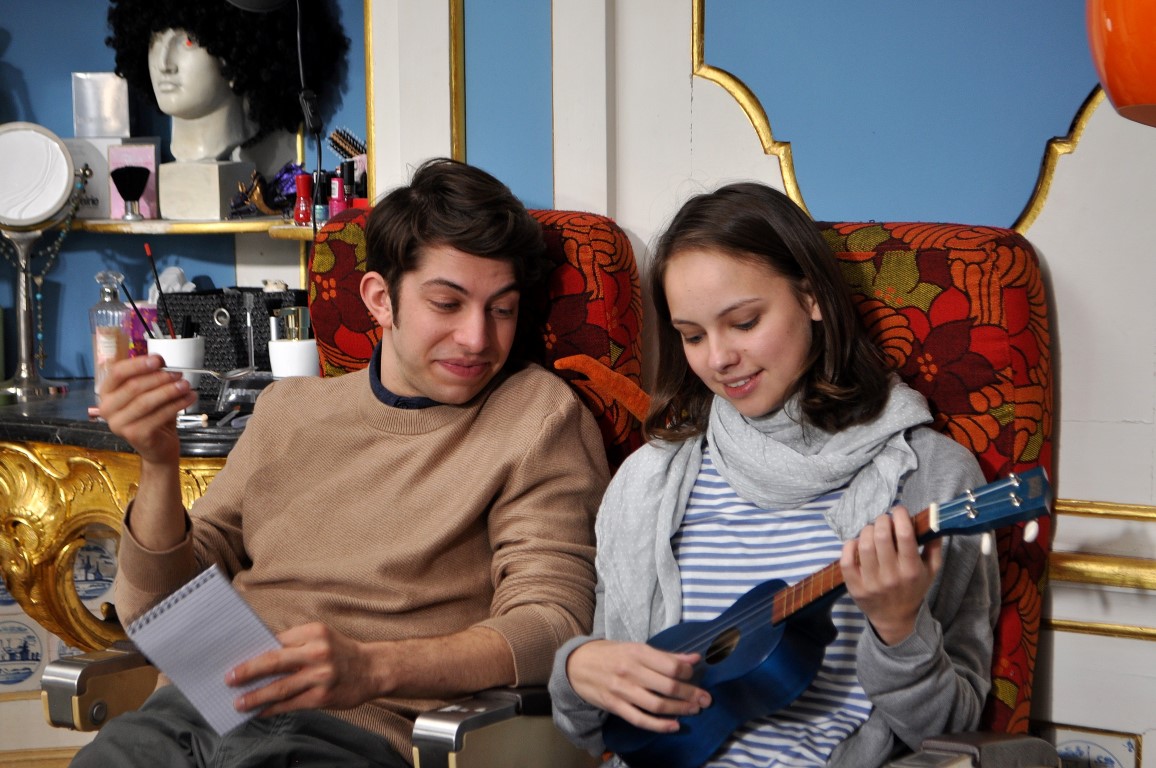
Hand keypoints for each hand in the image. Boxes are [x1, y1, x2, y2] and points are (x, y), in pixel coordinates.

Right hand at [99, 355, 197, 465]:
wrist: (158, 446)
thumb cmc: (153, 415)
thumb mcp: (150, 392)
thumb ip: (151, 376)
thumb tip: (160, 361)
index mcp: (107, 393)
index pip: (117, 372)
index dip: (138, 364)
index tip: (158, 359)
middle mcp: (107, 408)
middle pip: (133, 386)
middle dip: (159, 378)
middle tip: (178, 374)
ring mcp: (119, 424)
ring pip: (146, 401)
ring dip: (169, 391)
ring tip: (186, 385)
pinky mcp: (134, 435)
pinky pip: (158, 415)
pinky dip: (176, 405)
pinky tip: (188, 398)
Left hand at [228, 622, 379, 716]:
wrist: (373, 669)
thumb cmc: (341, 652)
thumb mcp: (321, 638)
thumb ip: (294, 644)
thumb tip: (258, 655)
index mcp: (314, 632)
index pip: (276, 641)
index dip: (253, 650)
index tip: (232, 656)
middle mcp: (318, 652)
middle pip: (274, 661)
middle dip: (247, 671)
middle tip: (228, 678)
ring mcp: (320, 676)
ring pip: (280, 687)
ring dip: (255, 696)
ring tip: (238, 703)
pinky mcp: (322, 697)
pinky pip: (291, 704)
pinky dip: (272, 709)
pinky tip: (259, 712)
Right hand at [567, 639, 710, 733]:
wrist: (576, 665)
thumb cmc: (610, 654)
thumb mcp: (635, 648)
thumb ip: (665, 656)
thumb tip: (694, 659)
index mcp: (638, 652)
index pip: (671, 666)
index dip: (688, 673)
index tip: (695, 676)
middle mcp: (631, 671)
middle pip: (668, 687)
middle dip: (691, 694)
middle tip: (706, 700)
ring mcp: (622, 691)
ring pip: (657, 705)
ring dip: (680, 710)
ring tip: (694, 710)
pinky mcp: (615, 706)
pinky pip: (641, 719)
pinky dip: (659, 725)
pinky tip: (674, 726)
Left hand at [841, 505, 940, 645]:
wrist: (895, 618)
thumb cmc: (914, 588)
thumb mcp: (932, 570)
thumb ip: (934, 546)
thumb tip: (932, 520)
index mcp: (912, 570)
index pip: (905, 536)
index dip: (900, 516)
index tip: (899, 510)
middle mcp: (891, 576)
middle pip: (882, 536)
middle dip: (882, 520)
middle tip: (884, 520)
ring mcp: (871, 582)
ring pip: (864, 545)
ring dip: (867, 530)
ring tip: (872, 530)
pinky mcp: (854, 586)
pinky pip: (846, 560)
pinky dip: (849, 545)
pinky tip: (857, 542)